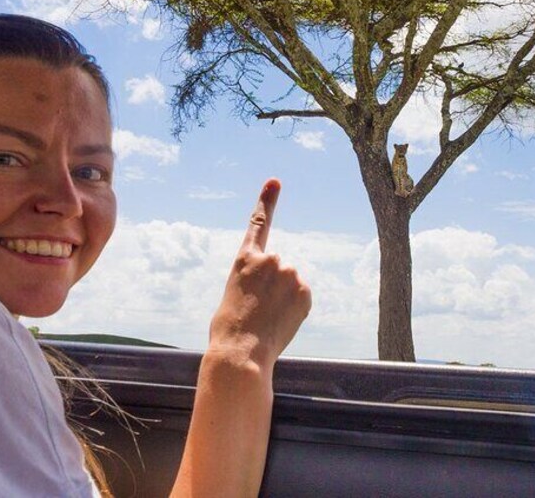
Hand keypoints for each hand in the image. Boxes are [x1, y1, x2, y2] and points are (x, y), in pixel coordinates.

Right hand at [208, 178, 311, 370]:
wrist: (240, 352)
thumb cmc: (229, 330)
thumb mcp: (234, 296)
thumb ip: (254, 283)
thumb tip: (273, 291)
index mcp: (244, 259)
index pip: (258, 224)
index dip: (267, 201)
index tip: (275, 182)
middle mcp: (269, 259)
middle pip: (279, 270)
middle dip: (273, 287)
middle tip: (258, 310)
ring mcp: (289, 272)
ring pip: (291, 285)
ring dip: (284, 300)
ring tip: (267, 318)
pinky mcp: (305, 290)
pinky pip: (302, 298)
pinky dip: (295, 310)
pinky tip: (281, 322)